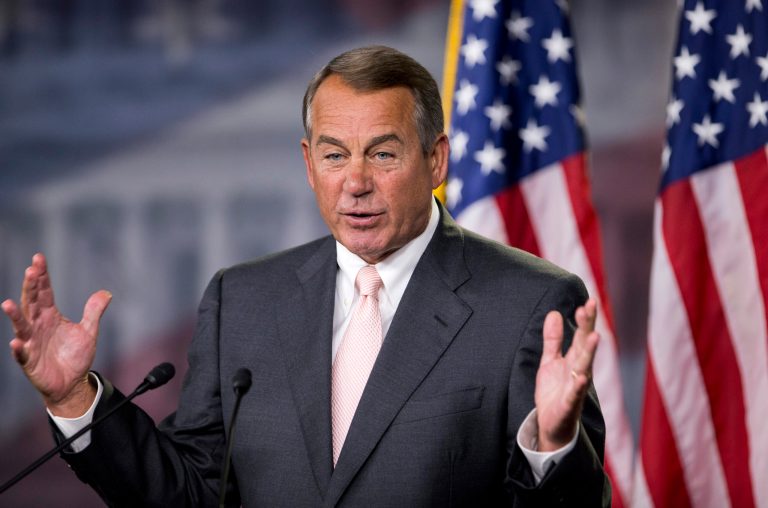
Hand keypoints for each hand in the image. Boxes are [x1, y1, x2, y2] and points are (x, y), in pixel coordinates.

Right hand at [1, 253, 111, 416]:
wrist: (72, 383)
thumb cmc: (75, 356)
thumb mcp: (88, 331)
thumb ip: (93, 311)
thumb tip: (106, 293)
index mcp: (50, 316)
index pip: (44, 292)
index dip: (42, 276)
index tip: (38, 259)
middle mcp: (38, 326)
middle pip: (32, 303)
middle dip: (30, 287)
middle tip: (30, 270)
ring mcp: (31, 343)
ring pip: (21, 326)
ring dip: (14, 316)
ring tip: (7, 303)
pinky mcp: (30, 361)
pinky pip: (22, 354)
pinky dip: (18, 348)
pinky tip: (16, 341)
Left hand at [534, 299, 598, 450]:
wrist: (552, 424)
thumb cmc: (555, 392)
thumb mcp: (550, 361)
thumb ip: (553, 339)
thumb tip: (554, 313)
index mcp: (575, 360)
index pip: (581, 335)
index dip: (584, 319)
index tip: (588, 301)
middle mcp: (579, 371)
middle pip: (585, 346)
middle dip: (588, 326)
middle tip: (591, 306)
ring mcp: (576, 388)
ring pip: (584, 367)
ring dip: (589, 352)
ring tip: (594, 336)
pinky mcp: (569, 404)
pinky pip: (574, 394)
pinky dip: (578, 386)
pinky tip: (581, 377)